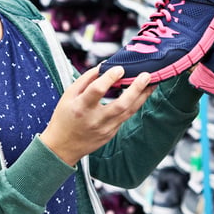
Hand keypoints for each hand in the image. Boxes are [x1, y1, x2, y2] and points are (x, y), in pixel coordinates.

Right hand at [39, 66, 154, 165]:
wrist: (62, 147)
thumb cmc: (64, 117)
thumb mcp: (68, 95)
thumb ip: (86, 80)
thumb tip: (103, 66)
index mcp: (81, 107)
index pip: (97, 90)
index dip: (109, 78)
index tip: (120, 68)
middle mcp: (95, 119)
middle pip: (120, 105)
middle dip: (136, 89)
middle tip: (146, 75)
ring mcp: (105, 129)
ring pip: (128, 112)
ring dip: (142, 96)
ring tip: (151, 83)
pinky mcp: (111, 134)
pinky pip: (125, 117)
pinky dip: (134, 105)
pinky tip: (140, 95)